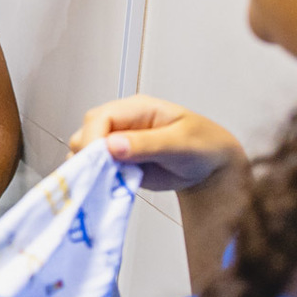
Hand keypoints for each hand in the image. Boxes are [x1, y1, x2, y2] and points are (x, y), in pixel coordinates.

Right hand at [68, 94, 244, 191]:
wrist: (211, 167)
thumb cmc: (203, 146)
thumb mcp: (181, 142)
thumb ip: (147, 144)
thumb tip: (113, 145)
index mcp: (136, 109)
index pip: (100, 118)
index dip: (93, 139)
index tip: (98, 163)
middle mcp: (121, 124)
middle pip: (85, 133)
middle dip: (89, 156)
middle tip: (103, 177)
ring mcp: (117, 144)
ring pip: (84, 153)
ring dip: (90, 169)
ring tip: (108, 184)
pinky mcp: (117, 163)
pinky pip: (95, 170)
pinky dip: (96, 180)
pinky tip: (109, 188)